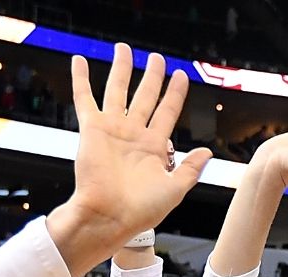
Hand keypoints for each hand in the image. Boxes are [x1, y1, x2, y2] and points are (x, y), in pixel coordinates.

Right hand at [52, 44, 211, 265]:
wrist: (109, 217)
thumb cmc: (140, 211)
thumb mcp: (174, 190)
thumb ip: (190, 169)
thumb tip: (207, 152)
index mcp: (154, 147)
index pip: (168, 111)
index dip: (175, 93)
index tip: (181, 75)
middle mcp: (133, 135)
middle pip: (145, 96)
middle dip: (152, 76)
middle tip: (157, 58)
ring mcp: (112, 130)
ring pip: (118, 91)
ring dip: (121, 69)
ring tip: (123, 48)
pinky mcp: (92, 129)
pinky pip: (85, 99)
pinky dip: (82, 80)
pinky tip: (80, 62)